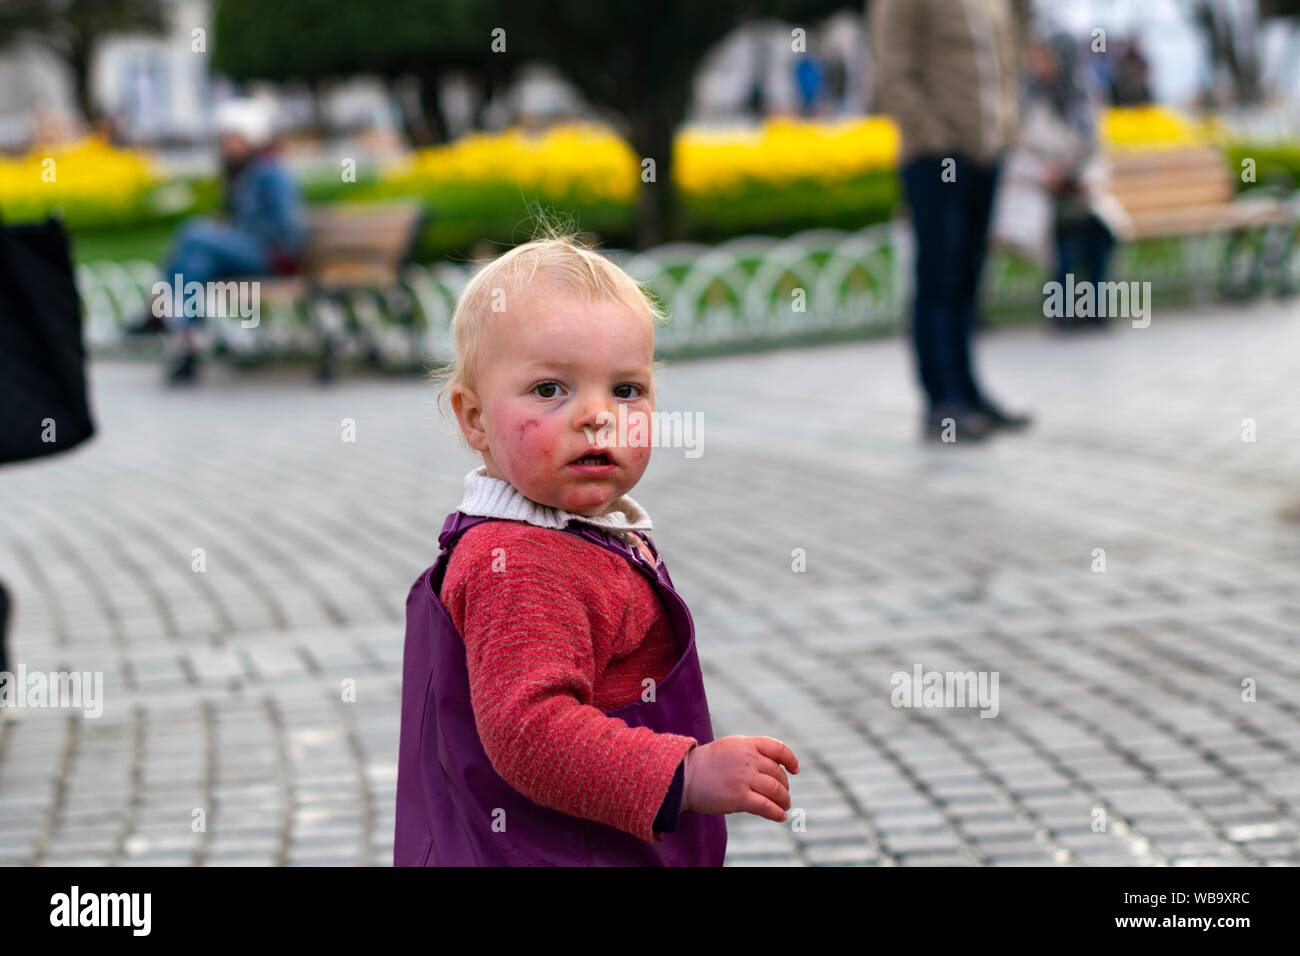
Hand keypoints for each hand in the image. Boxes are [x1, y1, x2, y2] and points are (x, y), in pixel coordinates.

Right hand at [681, 736, 799, 822]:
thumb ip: (751, 752)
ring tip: (784, 806)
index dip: (790, 759)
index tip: (795, 770)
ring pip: (776, 790)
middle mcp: (748, 759)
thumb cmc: (707, 763)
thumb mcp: (730, 747)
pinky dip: (777, 813)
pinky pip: (766, 806)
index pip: (778, 749)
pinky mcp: (739, 797)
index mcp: (747, 744)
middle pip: (778, 774)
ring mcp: (744, 778)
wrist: (685, 776)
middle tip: (783, 795)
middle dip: (785, 786)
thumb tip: (775, 766)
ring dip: (784, 800)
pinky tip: (780, 816)